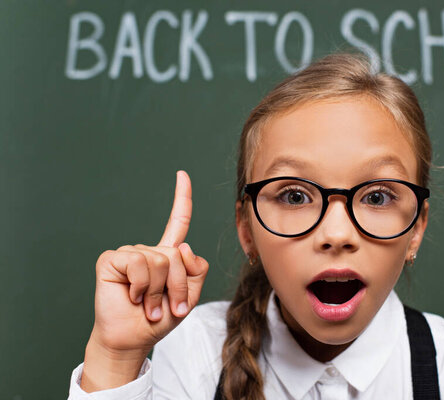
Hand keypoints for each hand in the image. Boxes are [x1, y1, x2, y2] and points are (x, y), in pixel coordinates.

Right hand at [82, 171, 207, 390]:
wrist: (133, 339)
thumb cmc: (159, 318)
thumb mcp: (190, 297)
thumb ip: (196, 270)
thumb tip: (184, 247)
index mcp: (168, 255)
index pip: (178, 222)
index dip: (182, 198)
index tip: (182, 174)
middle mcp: (148, 250)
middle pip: (178, 254)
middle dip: (178, 286)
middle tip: (167, 307)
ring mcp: (129, 253)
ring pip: (160, 260)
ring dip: (158, 290)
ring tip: (148, 305)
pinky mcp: (111, 260)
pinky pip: (138, 263)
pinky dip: (140, 285)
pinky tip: (132, 295)